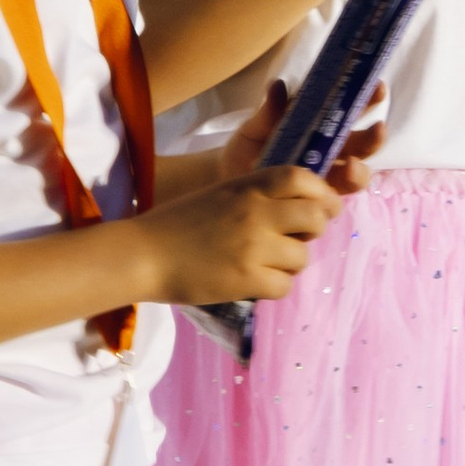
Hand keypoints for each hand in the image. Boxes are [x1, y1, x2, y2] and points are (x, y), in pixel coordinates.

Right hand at [144, 165, 341, 303]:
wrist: (143, 255)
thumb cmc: (178, 223)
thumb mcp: (220, 194)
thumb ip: (257, 195)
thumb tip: (301, 208)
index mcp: (248, 186)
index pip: (303, 178)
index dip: (320, 193)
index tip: (321, 207)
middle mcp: (256, 211)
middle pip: (316, 217)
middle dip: (315, 230)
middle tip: (296, 239)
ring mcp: (254, 246)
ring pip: (302, 256)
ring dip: (290, 263)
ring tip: (265, 264)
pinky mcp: (247, 279)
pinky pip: (285, 285)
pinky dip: (274, 286)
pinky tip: (254, 282)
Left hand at [218, 77, 387, 194]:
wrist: (226, 182)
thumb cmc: (246, 148)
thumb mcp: (255, 127)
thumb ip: (269, 111)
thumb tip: (278, 85)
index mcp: (322, 127)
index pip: (352, 112)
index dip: (369, 100)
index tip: (377, 88)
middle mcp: (331, 153)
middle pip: (363, 145)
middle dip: (375, 137)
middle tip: (378, 128)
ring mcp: (325, 179)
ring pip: (356, 176)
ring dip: (360, 171)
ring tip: (351, 166)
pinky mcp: (314, 203)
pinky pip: (331, 203)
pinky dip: (332, 197)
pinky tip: (324, 192)